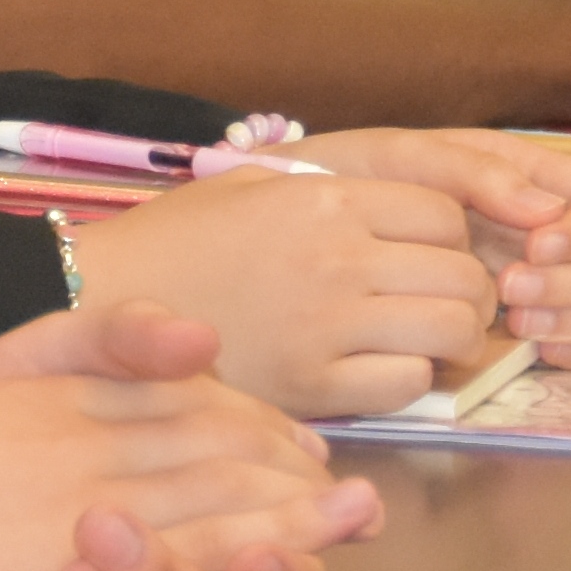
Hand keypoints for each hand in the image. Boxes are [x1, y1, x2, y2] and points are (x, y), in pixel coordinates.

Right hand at [47, 165, 501, 418]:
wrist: (102, 304)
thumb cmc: (177, 240)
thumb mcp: (253, 185)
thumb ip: (333, 190)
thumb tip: (409, 207)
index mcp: (324, 199)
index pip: (446, 213)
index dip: (451, 237)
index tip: (427, 255)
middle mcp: (336, 257)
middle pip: (464, 275)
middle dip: (468, 292)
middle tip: (438, 304)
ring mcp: (327, 324)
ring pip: (452, 331)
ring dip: (451, 339)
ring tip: (419, 340)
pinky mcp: (313, 385)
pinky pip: (408, 383)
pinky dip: (408, 379)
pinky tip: (376, 369)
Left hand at [288, 126, 570, 362]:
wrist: (289, 229)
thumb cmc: (342, 181)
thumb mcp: (398, 161)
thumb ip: (473, 171)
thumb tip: (545, 212)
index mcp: (524, 178)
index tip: (539, 246)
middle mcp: (538, 228)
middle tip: (516, 293)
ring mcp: (532, 277)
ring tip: (519, 324)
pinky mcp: (516, 322)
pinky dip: (570, 348)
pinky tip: (536, 351)